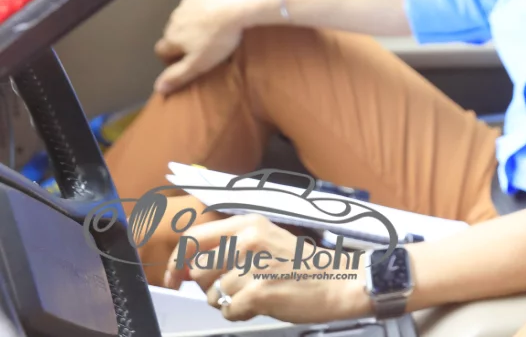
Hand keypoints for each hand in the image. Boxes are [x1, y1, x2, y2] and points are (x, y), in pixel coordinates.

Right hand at [153, 0, 272, 93]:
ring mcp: (187, 3)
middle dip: (184, 39)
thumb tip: (159, 88)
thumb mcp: (199, 63)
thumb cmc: (221, 36)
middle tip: (203, 45)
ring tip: (213, 29)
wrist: (238, 5)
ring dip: (194, 22)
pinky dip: (205, 7)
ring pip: (185, 16)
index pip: (161, 51)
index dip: (171, 58)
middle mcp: (176, 19)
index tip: (183, 61)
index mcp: (173, 36)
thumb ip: (177, 76)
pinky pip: (198, 0)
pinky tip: (219, 12)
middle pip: (173, 32)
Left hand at [165, 213, 370, 323]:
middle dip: (208, 286)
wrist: (339, 281)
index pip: (192, 238)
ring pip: (213, 294)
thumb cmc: (302, 265)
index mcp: (248, 224)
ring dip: (229, 301)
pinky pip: (228, 311)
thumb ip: (229, 248)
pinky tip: (261, 305)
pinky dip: (240, 314)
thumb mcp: (266, 241)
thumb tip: (183, 270)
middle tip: (236, 288)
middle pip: (198, 270)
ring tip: (256, 295)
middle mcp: (247, 240)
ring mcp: (253, 265)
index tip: (173, 279)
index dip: (176, 261)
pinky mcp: (258, 291)